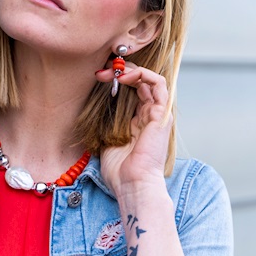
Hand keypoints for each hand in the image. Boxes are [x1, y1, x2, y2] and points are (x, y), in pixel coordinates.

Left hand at [95, 63, 172, 195]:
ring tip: (114, 70)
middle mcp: (150, 115)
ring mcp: (157, 114)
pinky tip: (125, 77)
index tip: (97, 76)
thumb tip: (93, 109)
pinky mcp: (162, 114)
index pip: (132, 90)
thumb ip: (105, 124)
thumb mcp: (106, 141)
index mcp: (138, 121)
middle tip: (101, 71)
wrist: (133, 185)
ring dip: (131, 70)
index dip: (115, 79)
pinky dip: (144, 74)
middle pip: (140, 81)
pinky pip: (160, 84)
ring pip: (150, 79)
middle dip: (119, 71)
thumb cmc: (119, 171)